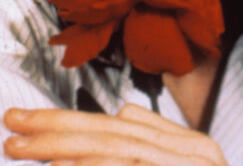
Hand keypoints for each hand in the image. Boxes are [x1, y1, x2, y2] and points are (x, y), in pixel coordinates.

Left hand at [3, 105, 228, 165]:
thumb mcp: (197, 162)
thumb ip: (160, 135)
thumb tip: (121, 110)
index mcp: (179, 147)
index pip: (110, 129)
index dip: (65, 122)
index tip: (25, 121)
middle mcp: (182, 156)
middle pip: (108, 137)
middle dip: (54, 132)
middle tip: (11, 125)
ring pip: (118, 154)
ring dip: (67, 152)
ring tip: (25, 148)